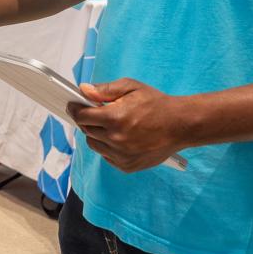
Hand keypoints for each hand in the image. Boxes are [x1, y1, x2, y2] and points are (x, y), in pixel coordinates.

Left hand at [69, 79, 186, 172]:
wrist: (180, 125)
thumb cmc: (156, 103)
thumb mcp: (131, 87)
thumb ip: (105, 90)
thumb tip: (83, 90)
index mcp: (115, 118)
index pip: (82, 117)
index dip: (75, 110)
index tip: (72, 105)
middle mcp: (116, 139)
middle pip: (86, 131)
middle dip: (87, 120)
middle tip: (94, 112)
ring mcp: (121, 155)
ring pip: (95, 145)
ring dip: (97, 134)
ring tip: (110, 125)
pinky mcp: (127, 166)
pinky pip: (107, 156)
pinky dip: (108, 147)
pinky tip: (120, 137)